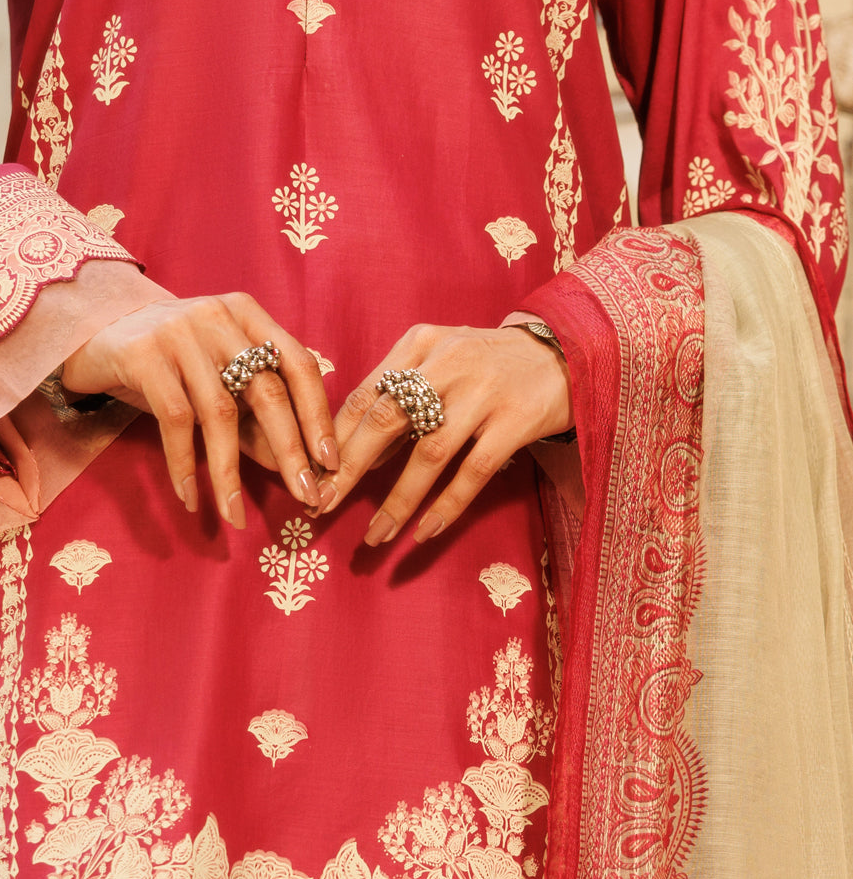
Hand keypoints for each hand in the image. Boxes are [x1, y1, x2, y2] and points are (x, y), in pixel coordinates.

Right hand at [62, 279, 337, 527]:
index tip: (330, 462)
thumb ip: (254, 415)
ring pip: (220, 412)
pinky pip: (175, 421)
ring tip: (235, 515)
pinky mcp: (144, 354)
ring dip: (230, 472)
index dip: (318, 414)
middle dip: (289, 450)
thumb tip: (294, 466)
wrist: (92, 333)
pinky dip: (185, 464)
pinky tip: (190, 497)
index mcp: (248, 314)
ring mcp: (180, 332)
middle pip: (267, 390)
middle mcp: (218, 317)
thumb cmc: (168, 362)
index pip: (298, 363)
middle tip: (305, 496)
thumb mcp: (215, 379)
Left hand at [319, 321, 572, 545]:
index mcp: (420, 343)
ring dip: (398, 500)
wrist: (565, 352)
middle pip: (386, 420)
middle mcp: (447, 363)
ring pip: (428, 453)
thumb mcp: (441, 359)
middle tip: (323, 506)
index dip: (335, 438)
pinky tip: (426, 531)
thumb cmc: (489, 363)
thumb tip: (354, 453)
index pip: (365, 394)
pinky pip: (474, 471)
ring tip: (375, 535)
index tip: (312, 475)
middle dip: (350, 469)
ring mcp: (484, 392)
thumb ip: (400, 394)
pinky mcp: (516, 420)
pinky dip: (447, 505)